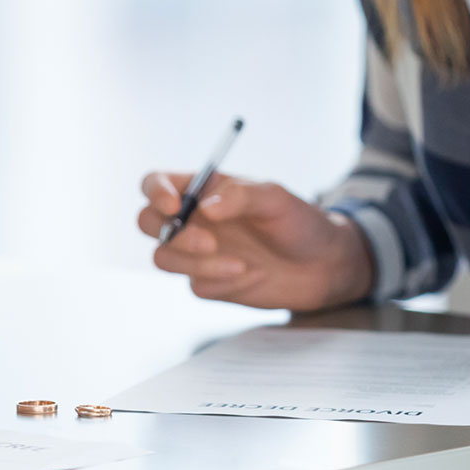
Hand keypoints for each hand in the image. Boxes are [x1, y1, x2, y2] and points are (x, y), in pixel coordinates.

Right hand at [138, 171, 374, 310]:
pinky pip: (194, 285)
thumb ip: (240, 196)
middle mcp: (194, 220)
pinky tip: (251, 277)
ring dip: (196, 263)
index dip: (155, 192)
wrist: (323, 265)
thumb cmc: (299, 221)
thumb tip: (204, 206)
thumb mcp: (275, 198)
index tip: (174, 206)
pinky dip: (219, 282)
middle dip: (170, 234)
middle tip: (209, 243)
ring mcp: (197, 253)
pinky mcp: (208, 282)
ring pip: (163, 258)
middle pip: (147, 222)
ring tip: (241, 265)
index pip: (156, 183)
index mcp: (204, 189)